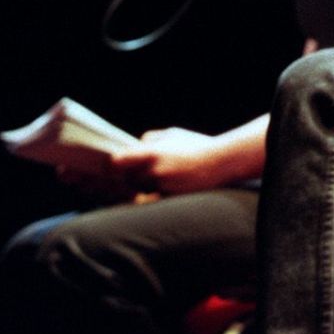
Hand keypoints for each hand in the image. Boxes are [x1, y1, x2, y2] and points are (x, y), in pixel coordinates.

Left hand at [110, 127, 233, 195]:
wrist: (222, 163)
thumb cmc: (197, 145)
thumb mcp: (174, 134)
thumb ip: (151, 139)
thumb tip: (135, 145)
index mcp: (151, 154)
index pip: (117, 162)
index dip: (111, 164)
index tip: (111, 165)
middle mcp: (153, 172)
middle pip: (127, 179)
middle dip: (130, 176)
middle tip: (138, 172)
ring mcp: (161, 187)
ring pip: (139, 191)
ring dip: (142, 186)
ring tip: (157, 178)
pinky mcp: (169, 199)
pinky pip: (152, 199)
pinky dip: (154, 195)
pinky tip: (163, 188)